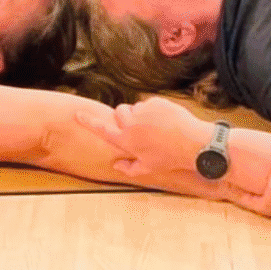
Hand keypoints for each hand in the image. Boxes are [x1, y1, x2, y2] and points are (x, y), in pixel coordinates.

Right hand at [76, 96, 206, 176]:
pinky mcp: (156, 102)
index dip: (88, 121)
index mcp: (126, 140)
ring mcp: (144, 110)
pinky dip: (153, 110)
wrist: (193, 142)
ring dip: (140, 114)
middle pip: (119, 112)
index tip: (78, 113)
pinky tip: (164, 121)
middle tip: (137, 128)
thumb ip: (128, 167)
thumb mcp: (148, 168)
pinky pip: (149, 103)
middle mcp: (132, 123)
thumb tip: (116, 164)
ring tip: (155, 127)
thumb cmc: (169, 158)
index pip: (102, 129)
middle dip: (124, 117)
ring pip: (135, 107)